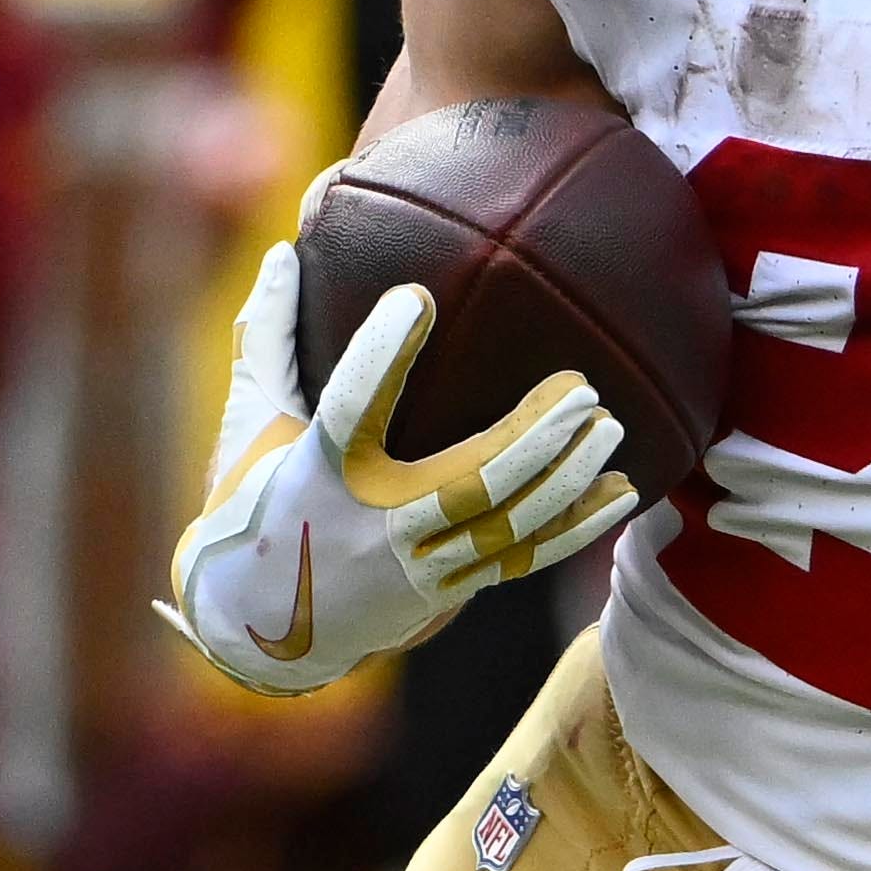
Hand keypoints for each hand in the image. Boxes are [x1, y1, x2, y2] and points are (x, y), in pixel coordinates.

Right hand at [160, 242, 636, 696]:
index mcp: (317, 472)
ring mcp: (412, 564)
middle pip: (467, 481)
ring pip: (505, 524)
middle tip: (582, 386)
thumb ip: (269, 339)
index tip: (416, 295)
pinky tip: (621, 491)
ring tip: (608, 427)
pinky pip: (520, 560)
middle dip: (532, 435)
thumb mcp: (249, 423)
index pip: (349, 408)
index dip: (382, 354)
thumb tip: (281, 251)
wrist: (251, 619)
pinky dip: (574, 528)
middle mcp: (369, 524)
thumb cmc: (251, 500)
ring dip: (565, 476)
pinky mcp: (443, 591)